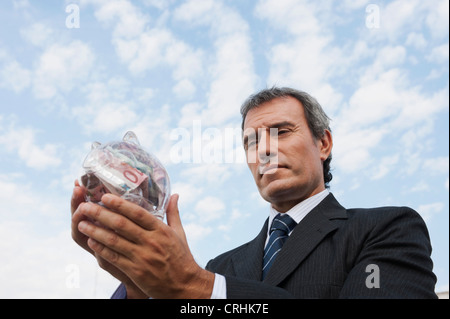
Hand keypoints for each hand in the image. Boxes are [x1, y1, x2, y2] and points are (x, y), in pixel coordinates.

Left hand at [76, 193, 214, 298]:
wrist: (184, 285)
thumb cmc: (181, 257)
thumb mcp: (180, 233)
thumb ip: (174, 213)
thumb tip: (175, 194)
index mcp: (161, 230)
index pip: (137, 213)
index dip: (120, 204)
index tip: (105, 197)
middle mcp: (151, 241)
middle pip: (121, 224)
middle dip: (100, 214)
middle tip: (85, 207)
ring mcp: (142, 257)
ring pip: (114, 240)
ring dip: (95, 231)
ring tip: (81, 223)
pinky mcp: (136, 271)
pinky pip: (114, 257)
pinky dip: (101, 249)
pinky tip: (91, 241)